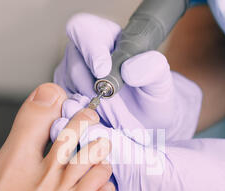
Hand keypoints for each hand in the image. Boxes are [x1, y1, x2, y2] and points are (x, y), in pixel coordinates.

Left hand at [51, 95, 224, 190]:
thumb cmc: (190, 184)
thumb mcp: (146, 168)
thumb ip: (113, 150)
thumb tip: (82, 129)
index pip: (78, 182)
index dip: (69, 153)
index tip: (61, 124)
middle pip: (87, 166)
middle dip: (79, 139)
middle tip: (69, 111)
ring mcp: (126, 181)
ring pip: (101, 153)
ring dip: (94, 131)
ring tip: (83, 108)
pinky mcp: (137, 163)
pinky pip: (117, 145)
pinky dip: (110, 130)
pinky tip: (100, 113)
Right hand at [54, 13, 202, 142]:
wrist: (146, 125)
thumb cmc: (151, 97)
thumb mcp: (160, 82)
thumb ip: (153, 69)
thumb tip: (129, 70)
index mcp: (104, 39)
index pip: (84, 29)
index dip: (90, 48)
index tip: (103, 70)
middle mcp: (82, 57)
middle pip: (73, 65)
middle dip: (89, 87)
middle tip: (108, 102)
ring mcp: (71, 81)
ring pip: (65, 91)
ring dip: (83, 107)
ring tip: (106, 117)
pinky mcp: (66, 105)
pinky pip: (63, 112)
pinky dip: (78, 121)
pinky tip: (96, 126)